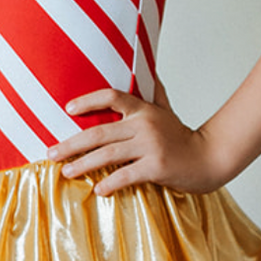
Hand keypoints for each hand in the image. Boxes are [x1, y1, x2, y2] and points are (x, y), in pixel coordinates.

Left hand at [53, 87, 226, 194]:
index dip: (88, 101)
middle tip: (51, 153)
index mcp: (144, 110)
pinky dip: (109, 183)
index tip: (67, 110)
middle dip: (71, 144)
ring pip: (108, 154)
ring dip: (83, 164)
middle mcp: (145, 125)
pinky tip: (97, 190)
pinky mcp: (157, 167)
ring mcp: (151, 146)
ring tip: (66, 172)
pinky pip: (125, 176)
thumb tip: (148, 70)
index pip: (112, 96)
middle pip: (99, 132)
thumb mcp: (167, 111)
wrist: (210, 158)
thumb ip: (154, 93)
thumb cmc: (183, 138)